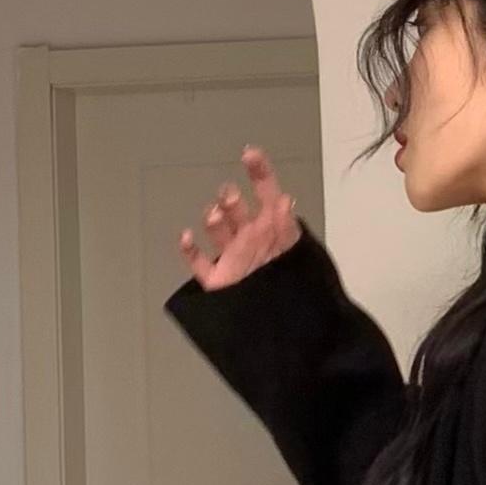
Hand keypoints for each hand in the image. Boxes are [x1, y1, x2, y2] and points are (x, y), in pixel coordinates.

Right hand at [176, 146, 303, 288]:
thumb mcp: (296, 253)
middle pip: (236, 209)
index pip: (266, 192)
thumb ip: (288, 227)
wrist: (292, 331)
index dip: (259, 172)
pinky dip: (189, 249)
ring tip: (216, 214)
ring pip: (218, 229)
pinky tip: (187, 236)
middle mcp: (251, 238)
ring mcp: (234, 258)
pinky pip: (199, 262)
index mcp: (273, 228)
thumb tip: (284, 201)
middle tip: (230, 196)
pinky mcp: (219, 281)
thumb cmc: (298, 291)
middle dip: (231, 199)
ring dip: (214, 219)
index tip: (250, 153)